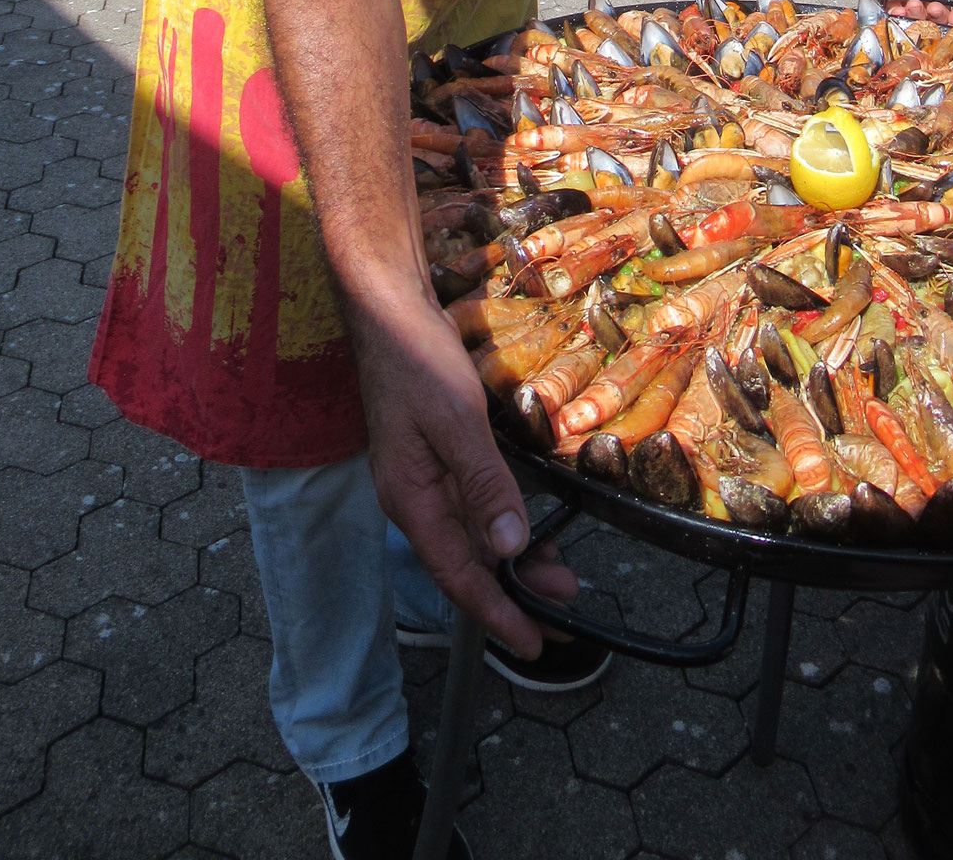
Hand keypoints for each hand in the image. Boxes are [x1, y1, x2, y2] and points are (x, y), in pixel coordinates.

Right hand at [354, 291, 576, 656]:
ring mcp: (424, 477)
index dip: (496, 613)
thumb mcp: (456, 421)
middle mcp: (415, 498)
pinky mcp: (437, 455)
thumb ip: (483, 485)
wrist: (390, 308)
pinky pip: (471, 505)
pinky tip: (525, 528)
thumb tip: (510, 547)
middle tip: (562, 616)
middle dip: (512, 593)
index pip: (457, 574)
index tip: (532, 643)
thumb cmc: (417, 360)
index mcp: (411, 500)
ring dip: (512, 559)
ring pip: (472, 536)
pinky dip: (501, 522)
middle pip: (466, 563)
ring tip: (558, 578)